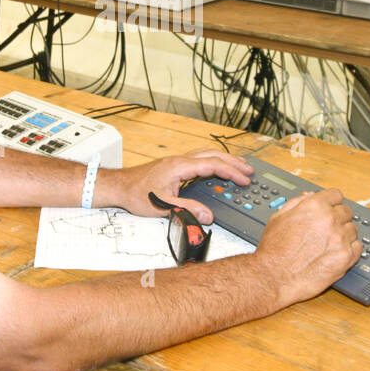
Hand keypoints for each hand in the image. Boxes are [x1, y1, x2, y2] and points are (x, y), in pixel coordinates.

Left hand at [97, 148, 251, 223]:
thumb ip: (187, 210)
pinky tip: (217, 170)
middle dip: (233, 162)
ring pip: (206, 154)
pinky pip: (200, 159)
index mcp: (180, 166)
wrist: (120, 186)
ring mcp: (177, 162)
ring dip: (224, 159)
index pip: (212, 165)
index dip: (231, 172)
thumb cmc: (136, 193)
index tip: (244, 180)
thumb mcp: (162, 205)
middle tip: (249, 170)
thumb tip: (208, 216)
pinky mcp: (174, 166)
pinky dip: (213, 162)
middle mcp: (180, 160)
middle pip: (213, 155)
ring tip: (239, 166)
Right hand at [253, 189, 359, 304]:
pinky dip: (350, 249)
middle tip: (328, 228)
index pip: (336, 195)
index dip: (332, 201)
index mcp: (314, 206)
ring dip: (344, 234)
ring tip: (330, 243)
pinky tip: (337, 252)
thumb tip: (310, 197)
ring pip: (353, 229)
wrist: (275, 276)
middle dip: (338, 218)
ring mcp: (340, 238)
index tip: (332, 206)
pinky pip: (358, 247)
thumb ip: (298, 203)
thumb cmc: (274, 250)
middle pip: (346, 211)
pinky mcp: (346, 257)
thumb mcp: (279, 217)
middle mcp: (330, 219)